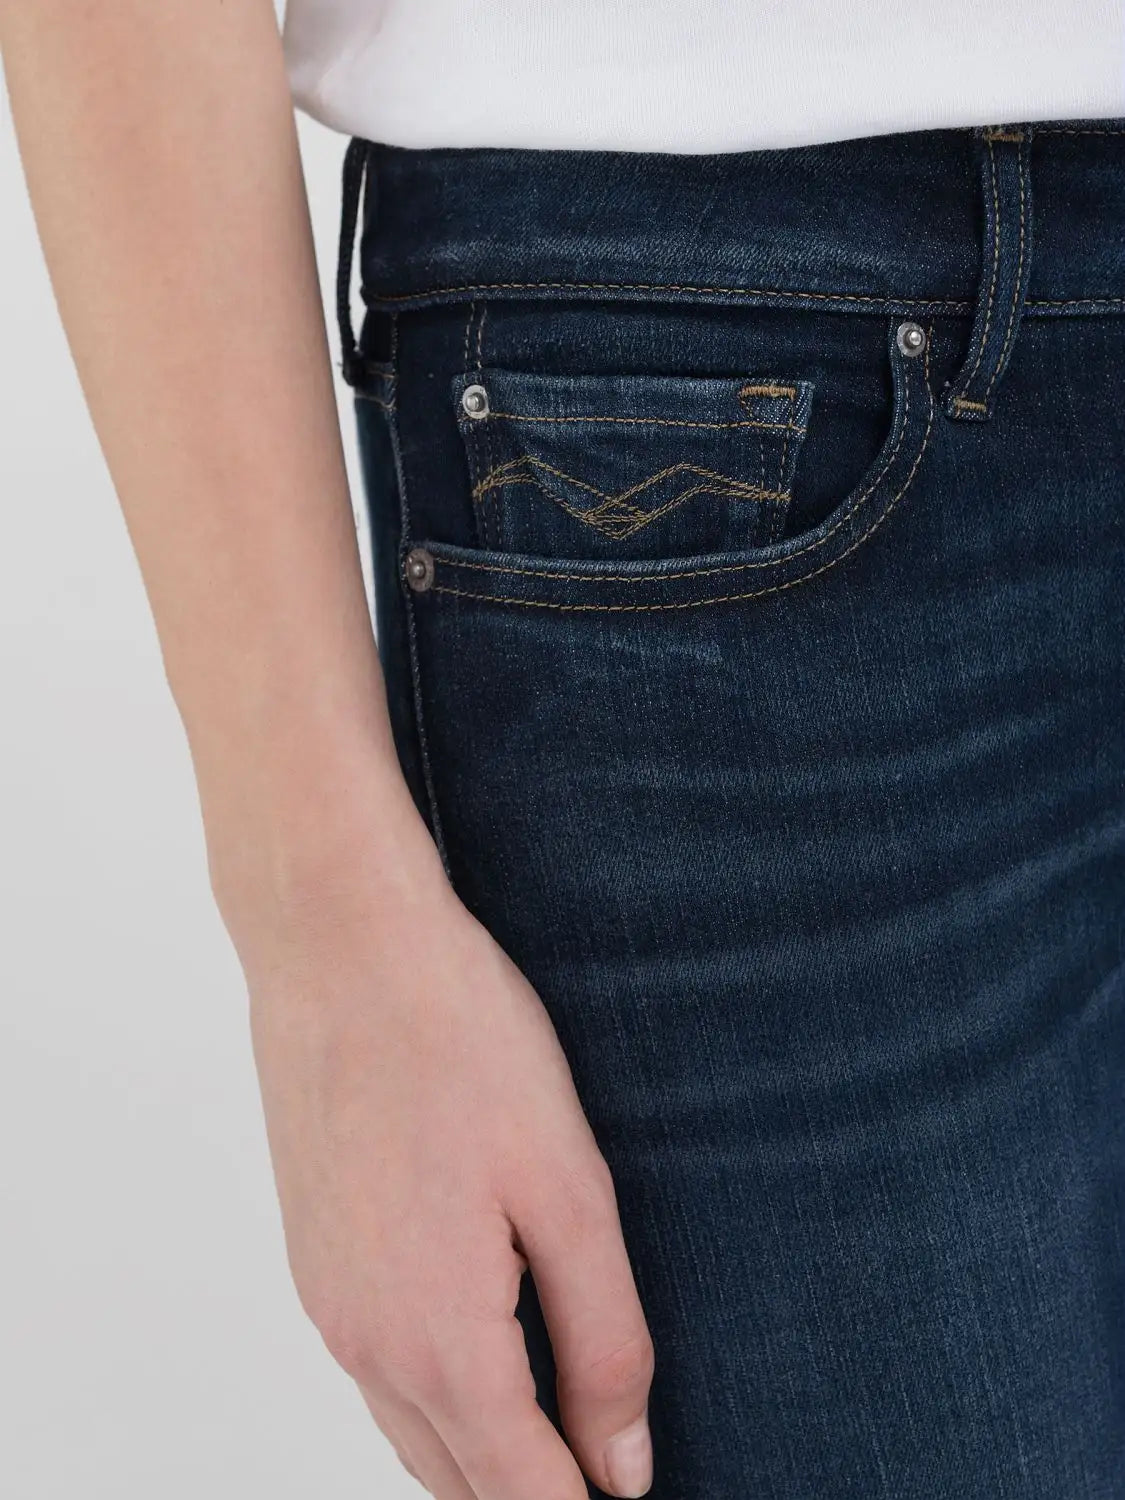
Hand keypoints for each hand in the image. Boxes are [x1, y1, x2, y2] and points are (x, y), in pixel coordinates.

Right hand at [236, 839, 655, 1498]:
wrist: (340, 946)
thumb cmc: (461, 1043)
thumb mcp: (568, 1189)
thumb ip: (605, 1339)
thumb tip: (624, 1467)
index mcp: (439, 1337)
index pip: (525, 1494)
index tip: (631, 1496)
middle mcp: (365, 1343)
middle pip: (460, 1483)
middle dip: (536, 1491)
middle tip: (607, 1462)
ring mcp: (327, 1302)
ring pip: (412, 1431)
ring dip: (483, 1452)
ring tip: (558, 1426)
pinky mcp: (312, 1258)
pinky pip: (376, 1371)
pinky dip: (435, 1393)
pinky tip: (482, 1348)